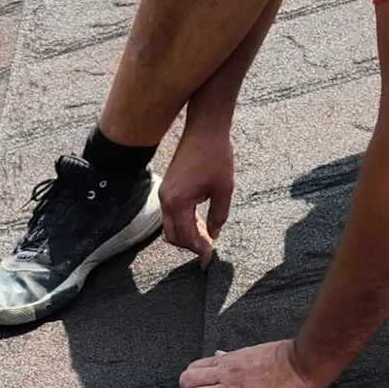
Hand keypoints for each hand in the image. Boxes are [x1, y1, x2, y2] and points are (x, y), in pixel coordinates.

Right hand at [159, 121, 233, 263]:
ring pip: (171, 226)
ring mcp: (165, 194)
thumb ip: (218, 217)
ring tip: (206, 238)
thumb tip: (213, 235)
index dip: (198, 249)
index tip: (209, 257)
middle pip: (173, 236)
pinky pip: (172, 214)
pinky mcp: (168, 188)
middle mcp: (166, 200)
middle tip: (207, 251)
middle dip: (190, 246)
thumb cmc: (215, 156)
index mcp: (178, 202)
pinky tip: (200, 223)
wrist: (205, 130)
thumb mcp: (224, 190)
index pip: (186, 236)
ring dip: (187, 235)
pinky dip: (184, 223)